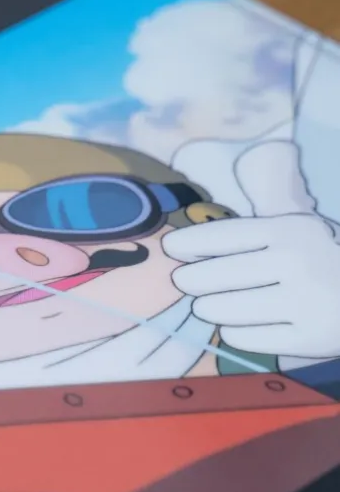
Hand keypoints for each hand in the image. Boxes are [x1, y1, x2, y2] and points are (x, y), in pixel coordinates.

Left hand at [162, 140, 339, 358]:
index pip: (222, 236)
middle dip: (192, 281)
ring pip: (220, 310)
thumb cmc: (320, 261)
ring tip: (213, 304)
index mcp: (289, 229)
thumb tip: (257, 154)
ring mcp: (303, 303)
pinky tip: (245, 324)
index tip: (170, 247)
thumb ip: (273, 194)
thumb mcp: (300, 225)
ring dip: (211, 308)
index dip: (188, 242)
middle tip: (188, 282)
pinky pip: (241, 338)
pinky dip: (235, 332)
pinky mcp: (306, 338)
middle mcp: (295, 262)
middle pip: (211, 277)